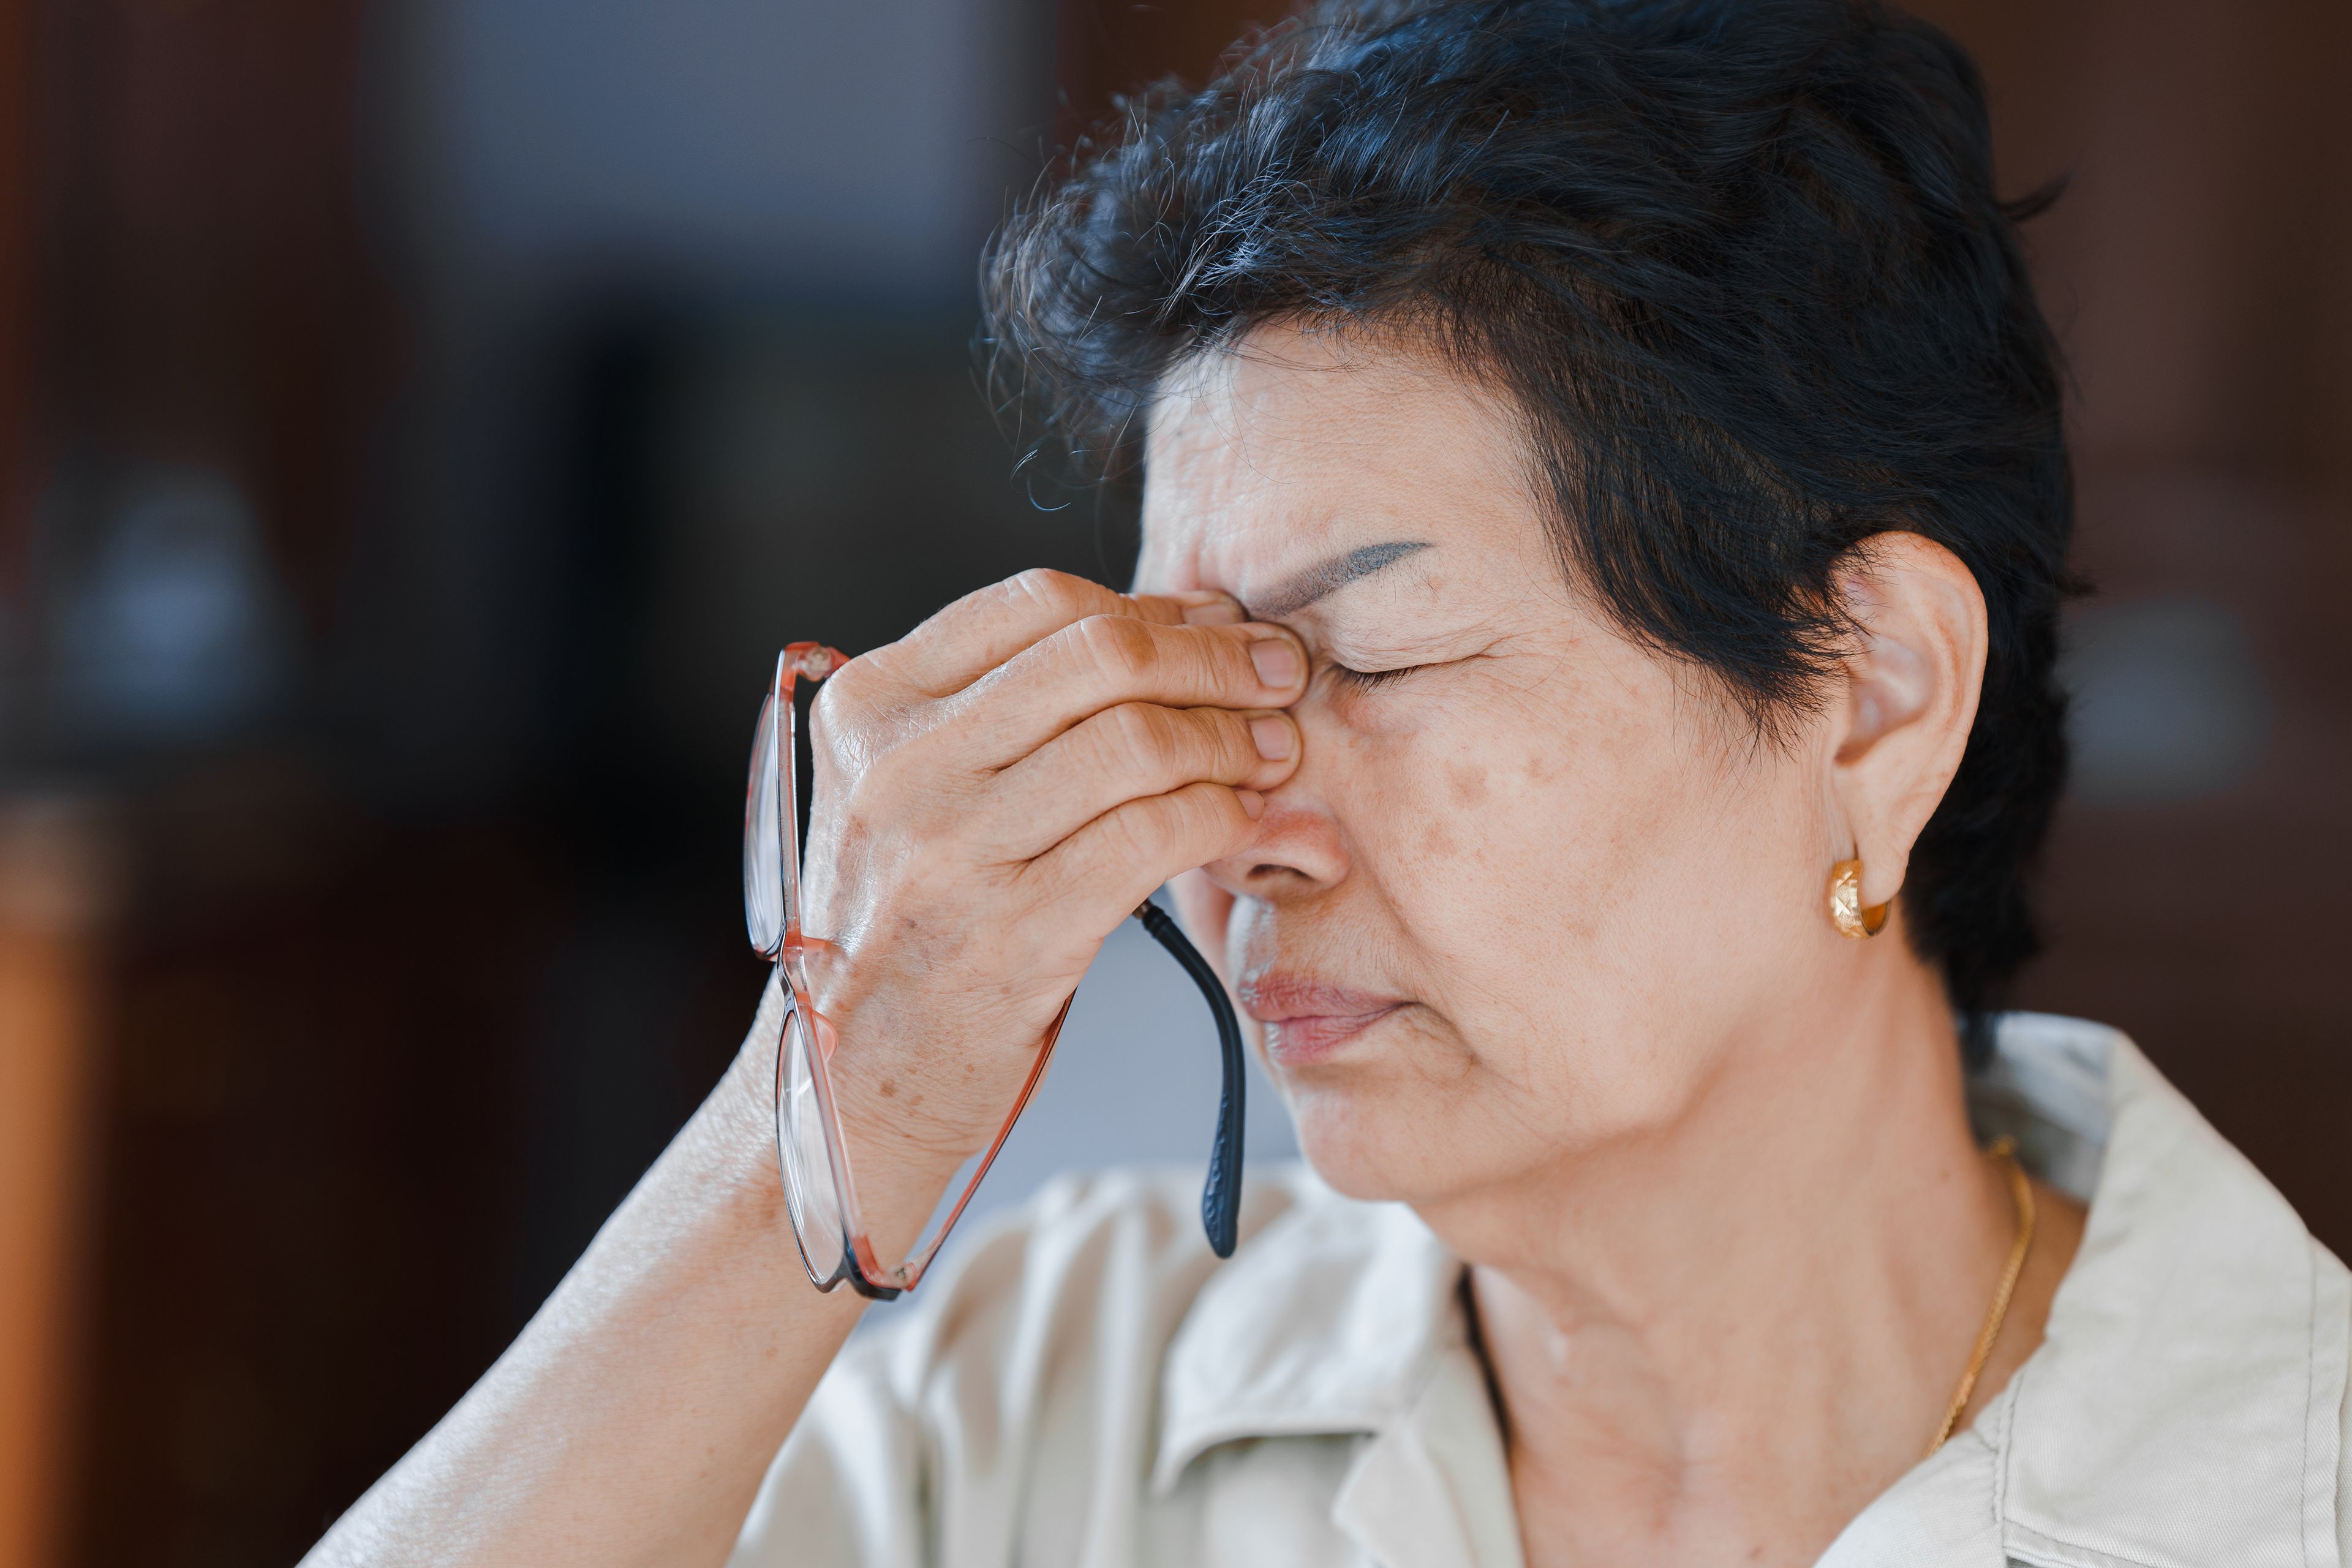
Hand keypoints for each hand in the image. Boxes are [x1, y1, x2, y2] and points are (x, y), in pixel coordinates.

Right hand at [786, 569, 1306, 1192]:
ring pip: (1135, 741)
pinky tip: (1247, 819)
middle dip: (1214, 658)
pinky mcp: (1012, 934)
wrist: (859, 1086)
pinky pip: (1152, 838)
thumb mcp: (917, 793)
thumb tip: (1176, 627)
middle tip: (1279, 674)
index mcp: (871, 707)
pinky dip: (1221, 816)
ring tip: (1273, 752)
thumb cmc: (912, 928)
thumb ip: (1011, 708)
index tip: (1223, 625)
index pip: (1039, 604)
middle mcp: (899, 767)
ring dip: (1230, 739)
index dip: (1155, 607)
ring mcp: (948, 852)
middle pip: (1099, 657)